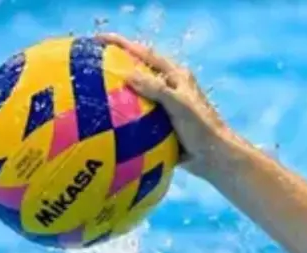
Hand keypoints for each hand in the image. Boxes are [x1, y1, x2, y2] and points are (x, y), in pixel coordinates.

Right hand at [97, 33, 233, 178]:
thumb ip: (157, 89)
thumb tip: (126, 74)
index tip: (98, 41)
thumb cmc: (203, 130)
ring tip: (90, 94)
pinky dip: (123, 118)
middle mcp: (170, 88)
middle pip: (138, 71)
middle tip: (90, 64)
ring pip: (136, 96)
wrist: (217, 159)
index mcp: (176, 76)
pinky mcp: (162, 125)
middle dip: (116, 66)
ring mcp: (165, 107)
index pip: (145, 53)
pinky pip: (138, 118)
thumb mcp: (180, 106)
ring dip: (117, 95)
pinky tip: (104, 125)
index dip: (121, 44)